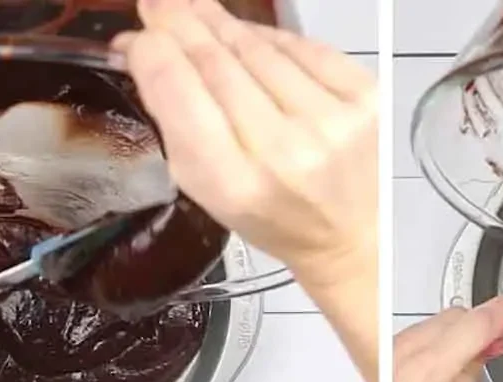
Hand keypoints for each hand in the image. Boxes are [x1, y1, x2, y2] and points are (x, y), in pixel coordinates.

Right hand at [123, 0, 376, 295]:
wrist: (349, 237)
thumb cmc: (275, 217)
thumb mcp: (211, 192)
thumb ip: (176, 125)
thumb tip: (143, 48)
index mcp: (237, 185)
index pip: (182, 94)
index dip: (155, 52)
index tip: (140, 32)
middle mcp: (285, 151)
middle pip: (217, 62)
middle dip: (181, 24)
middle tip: (158, 4)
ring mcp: (330, 120)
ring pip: (257, 46)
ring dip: (221, 23)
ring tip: (195, 10)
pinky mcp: (362, 97)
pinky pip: (299, 46)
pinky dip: (269, 38)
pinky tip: (249, 38)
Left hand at [394, 298, 502, 381]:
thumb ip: (471, 373)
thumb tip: (485, 345)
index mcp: (426, 373)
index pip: (472, 326)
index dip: (498, 315)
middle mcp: (402, 356)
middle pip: (454, 317)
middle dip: (480, 325)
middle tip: (496, 343)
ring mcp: (390, 352)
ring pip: (436, 322)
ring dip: (459, 331)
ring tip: (472, 357)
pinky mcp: (384, 355)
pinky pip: (419, 332)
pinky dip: (439, 338)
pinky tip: (449, 358)